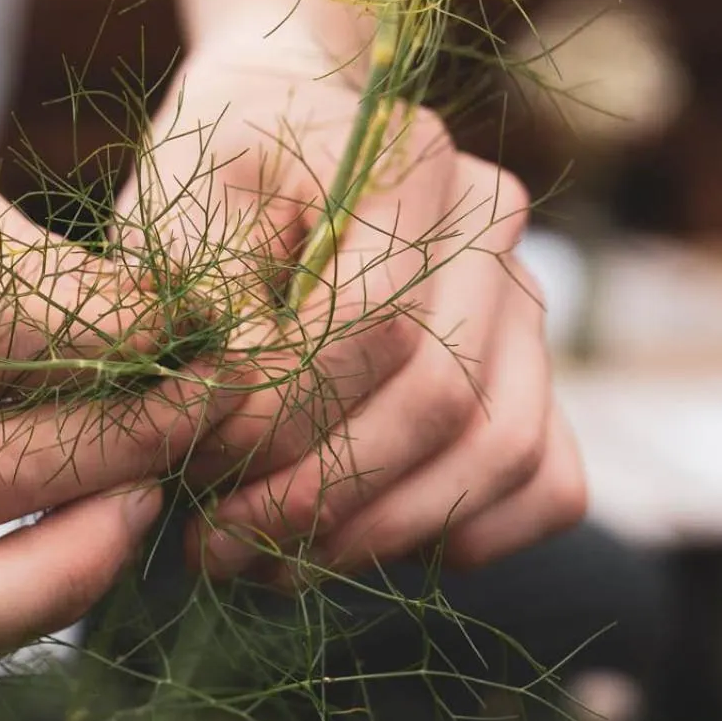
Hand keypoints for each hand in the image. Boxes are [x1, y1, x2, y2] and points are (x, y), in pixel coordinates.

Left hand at [119, 37, 587, 580]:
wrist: (270, 159)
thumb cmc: (212, 194)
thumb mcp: (173, 223)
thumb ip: (206, 307)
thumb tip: (243, 412)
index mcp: (410, 157)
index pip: (375, 321)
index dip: (284, 417)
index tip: (194, 464)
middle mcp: (494, 222)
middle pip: (442, 398)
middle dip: (320, 496)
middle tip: (214, 544)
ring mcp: (527, 301)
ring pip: (502, 452)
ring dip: (382, 535)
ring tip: (268, 563)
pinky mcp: (537, 374)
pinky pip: (548, 484)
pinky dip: (462, 537)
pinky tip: (355, 547)